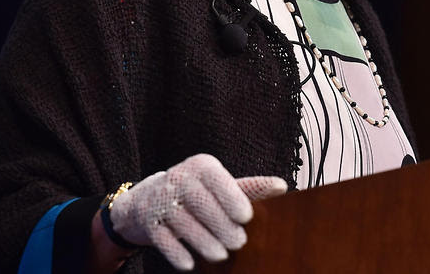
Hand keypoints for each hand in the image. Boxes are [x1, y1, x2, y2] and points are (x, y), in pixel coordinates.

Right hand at [109, 154, 286, 270]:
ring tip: (220, 254)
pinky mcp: (147, 222)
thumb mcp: (220, 186)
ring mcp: (160, 200)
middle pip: (201, 203)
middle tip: (239, 242)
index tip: (246, 217)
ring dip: (204, 242)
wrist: (148, 201)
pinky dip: (178, 254)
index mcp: (201, 166)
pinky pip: (164, 240)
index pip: (217, 180)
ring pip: (184, 223)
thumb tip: (282, 187)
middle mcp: (178, 178)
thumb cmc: (197, 193)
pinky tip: (190, 264)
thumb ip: (249, 188)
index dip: (231, 198)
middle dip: (222, 226)